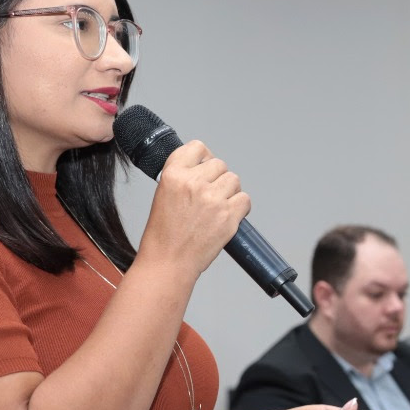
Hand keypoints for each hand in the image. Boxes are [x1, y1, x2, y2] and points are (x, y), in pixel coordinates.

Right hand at [137, 141, 251, 279]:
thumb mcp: (164, 193)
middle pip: (220, 164)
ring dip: (229, 192)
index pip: (198, 147)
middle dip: (217, 179)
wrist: (168, 262)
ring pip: (234, 180)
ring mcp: (213, 199)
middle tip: (208, 198)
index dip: (204, 157)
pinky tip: (227, 217)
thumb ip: (183, 176)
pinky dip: (240, 208)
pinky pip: (245, 199)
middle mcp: (193, 183)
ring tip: (216, 209)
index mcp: (173, 174)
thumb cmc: (164, 233)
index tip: (205, 167)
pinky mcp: (228, 215)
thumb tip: (205, 166)